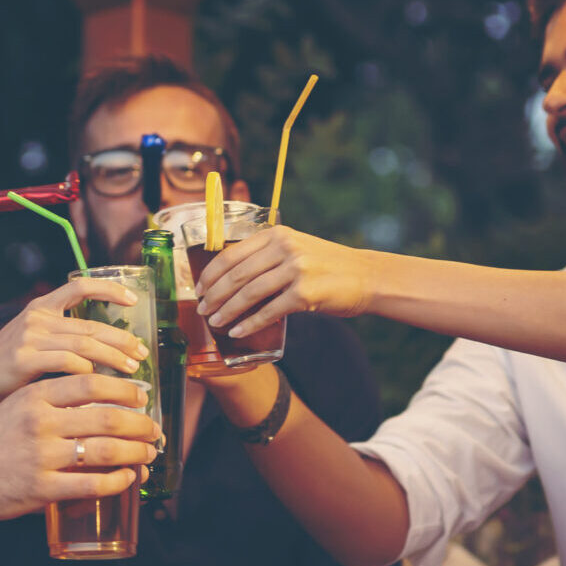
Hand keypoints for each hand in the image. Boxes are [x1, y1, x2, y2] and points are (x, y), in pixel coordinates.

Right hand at [0, 279, 146, 414]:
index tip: (133, 300)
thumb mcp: (34, 342)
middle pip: (91, 325)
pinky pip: (66, 362)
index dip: (108, 289)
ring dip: (113, 357)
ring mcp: (29, 337)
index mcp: (40, 308)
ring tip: (131, 369)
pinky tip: (100, 382)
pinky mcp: (23, 359)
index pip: (79, 286)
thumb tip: (105, 346)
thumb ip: (62, 338)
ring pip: (84, 344)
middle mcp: (36, 317)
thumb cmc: (9, 368)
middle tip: (142, 352)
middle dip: (122, 339)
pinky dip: (88, 371)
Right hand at [0, 374, 160, 520]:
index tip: (142, 396)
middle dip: (139, 425)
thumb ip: (52, 398)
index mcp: (36, 396)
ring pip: (105, 450)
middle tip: (153, 430)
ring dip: (135, 453)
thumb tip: (98, 397)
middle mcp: (40, 423)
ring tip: (148, 455)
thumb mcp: (18, 404)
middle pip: (107, 417)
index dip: (124, 389)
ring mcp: (41, 457)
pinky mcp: (41, 489)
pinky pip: (92, 484)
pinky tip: (128, 478)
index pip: (91, 383)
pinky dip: (117, 481)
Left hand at [192, 226, 379, 339]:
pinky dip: (250, 323)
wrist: (366, 276)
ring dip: (227, 310)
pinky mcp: (306, 293)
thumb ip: (268, 256)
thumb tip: (230, 279)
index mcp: (277, 234)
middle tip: (202, 309)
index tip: (198, 288)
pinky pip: (269, 311)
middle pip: (236, 274)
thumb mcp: (296, 248)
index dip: (210, 273)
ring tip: (216, 322)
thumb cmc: (328, 267)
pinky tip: (238, 331)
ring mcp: (296, 269)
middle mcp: (284, 248)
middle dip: (214, 295)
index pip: (231, 253)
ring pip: (249, 293)